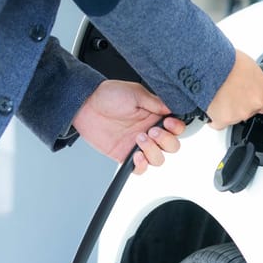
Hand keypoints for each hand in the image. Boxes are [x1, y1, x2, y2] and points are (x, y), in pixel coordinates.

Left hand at [72, 80, 186, 173]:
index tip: (169, 123)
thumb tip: (172, 109)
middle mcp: (149, 131)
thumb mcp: (135, 93)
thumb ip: (155, 102)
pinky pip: (140, 169)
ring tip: (139, 139)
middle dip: (165, 141)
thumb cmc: (108, 95)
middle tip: (152, 131)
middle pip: (171, 146)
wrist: (86, 105)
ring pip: (158, 159)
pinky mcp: (125, 155)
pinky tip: (136, 156)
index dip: (177, 128)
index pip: (176, 128)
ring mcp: (138, 145)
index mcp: (155, 115)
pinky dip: (142, 166)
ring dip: (153, 151)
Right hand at [206, 50, 262, 129]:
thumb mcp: (248, 65)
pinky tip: (211, 105)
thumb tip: (248, 80)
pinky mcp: (223, 120)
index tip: (248, 97)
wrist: (209, 67)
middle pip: (249, 111)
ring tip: (218, 95)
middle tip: (230, 93)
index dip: (254, 99)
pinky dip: (214, 117)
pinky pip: (218, 123)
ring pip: (234, 117)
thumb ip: (253, 79)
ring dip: (228, 110)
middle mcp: (255, 104)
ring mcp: (240, 114)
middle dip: (240, 104)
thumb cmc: (227, 61)